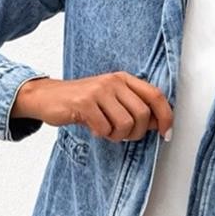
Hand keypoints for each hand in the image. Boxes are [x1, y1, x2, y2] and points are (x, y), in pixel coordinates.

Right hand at [11, 72, 173, 141]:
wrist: (48, 97)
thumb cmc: (84, 103)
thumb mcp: (112, 100)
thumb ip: (134, 108)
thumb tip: (159, 124)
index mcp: (124, 79)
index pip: (156, 95)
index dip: (166, 116)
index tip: (166, 133)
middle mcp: (114, 81)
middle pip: (142, 114)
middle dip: (136, 133)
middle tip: (122, 135)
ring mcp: (99, 90)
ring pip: (125, 124)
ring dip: (117, 136)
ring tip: (106, 131)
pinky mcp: (84, 102)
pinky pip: (105, 128)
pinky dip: (102, 134)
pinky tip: (93, 128)